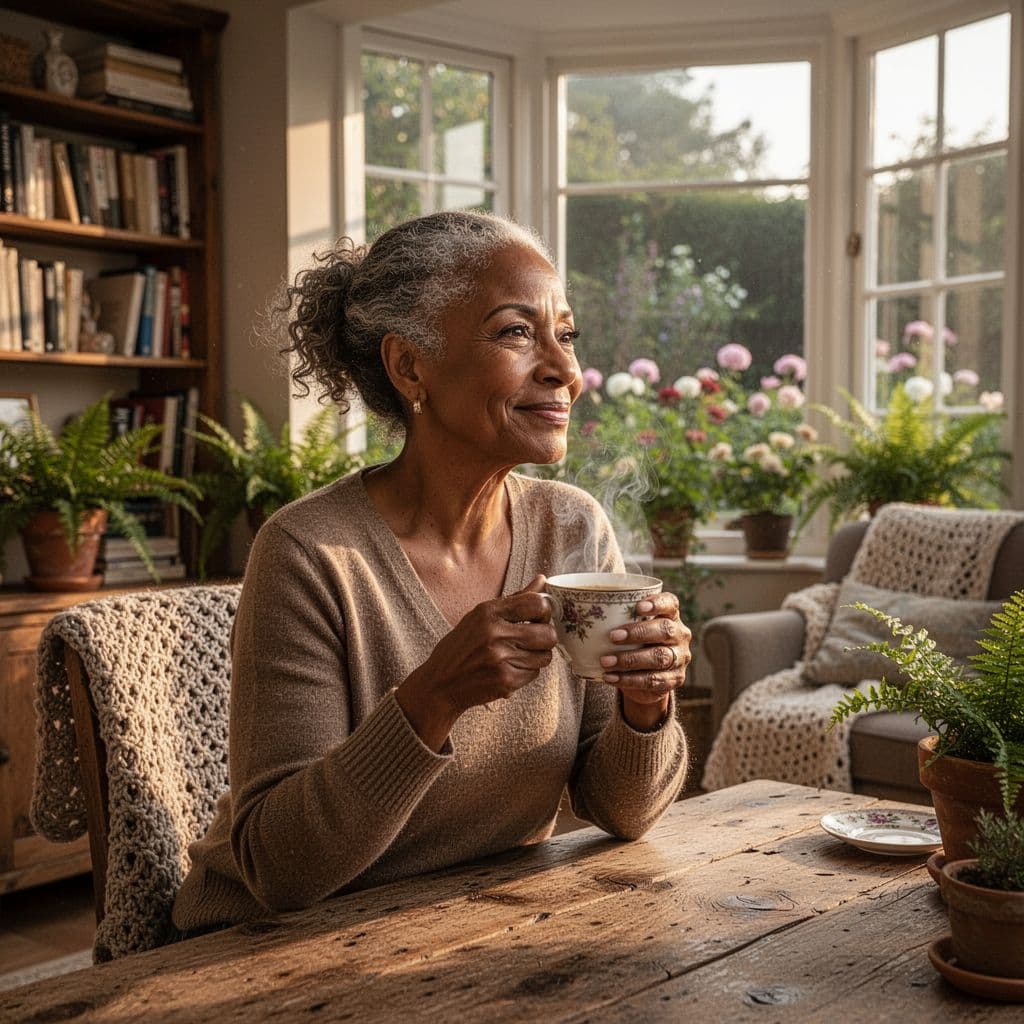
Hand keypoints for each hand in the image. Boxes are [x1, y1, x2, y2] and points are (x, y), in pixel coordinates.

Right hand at [396, 575, 556, 749]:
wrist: (440, 683)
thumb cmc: (461, 646)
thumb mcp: (481, 616)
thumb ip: (515, 599)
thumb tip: (543, 580)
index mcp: (488, 612)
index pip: (537, 603)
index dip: (545, 611)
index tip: (539, 617)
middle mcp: (494, 633)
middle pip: (548, 634)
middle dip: (546, 637)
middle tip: (534, 639)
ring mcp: (500, 659)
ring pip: (545, 656)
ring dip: (536, 656)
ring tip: (518, 655)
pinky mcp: (505, 681)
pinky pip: (534, 674)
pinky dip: (526, 672)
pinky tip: (509, 669)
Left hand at [598, 591, 691, 730]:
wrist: (646, 677)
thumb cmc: (632, 643)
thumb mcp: (627, 627)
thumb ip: (612, 616)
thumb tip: (566, 603)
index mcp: (671, 615)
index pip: (671, 603)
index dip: (657, 603)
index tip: (638, 606)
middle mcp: (680, 635)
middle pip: (665, 631)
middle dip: (638, 632)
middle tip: (612, 636)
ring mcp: (679, 658)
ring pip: (658, 657)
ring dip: (630, 659)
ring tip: (605, 661)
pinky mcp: (674, 680)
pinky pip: (653, 680)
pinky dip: (629, 680)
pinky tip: (610, 677)